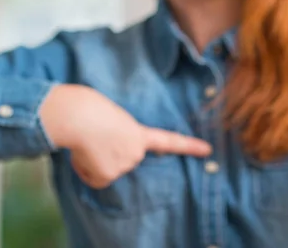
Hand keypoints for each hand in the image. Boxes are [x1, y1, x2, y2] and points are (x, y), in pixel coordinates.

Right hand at [40, 84, 211, 187]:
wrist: (79, 117)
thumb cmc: (91, 109)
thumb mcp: (116, 120)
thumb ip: (122, 137)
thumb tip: (111, 151)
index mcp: (140, 133)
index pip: (170, 141)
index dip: (189, 146)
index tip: (208, 150)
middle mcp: (137, 152)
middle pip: (123, 161)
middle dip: (108, 154)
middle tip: (97, 137)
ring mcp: (125, 165)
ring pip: (107, 171)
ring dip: (94, 161)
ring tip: (88, 142)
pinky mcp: (108, 176)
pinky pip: (94, 178)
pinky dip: (85, 169)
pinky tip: (83, 153)